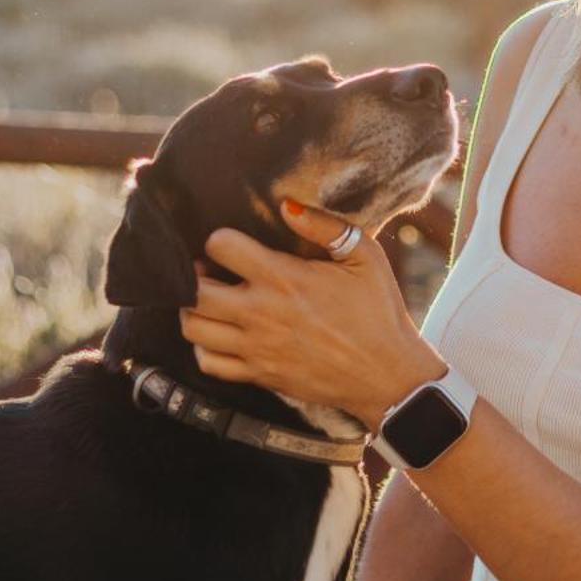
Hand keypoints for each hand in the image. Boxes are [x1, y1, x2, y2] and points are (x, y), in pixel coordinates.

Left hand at [179, 201, 446, 427]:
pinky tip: (219, 335)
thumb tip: (286, 205)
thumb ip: (325, 227)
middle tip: (208, 271)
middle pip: (194, 291)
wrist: (387, 375)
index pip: (221, 246)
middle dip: (192, 275)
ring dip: (193, 310)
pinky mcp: (259, 375)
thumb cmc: (378, 312)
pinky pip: (208, 364)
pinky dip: (203, 349)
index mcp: (284, 278)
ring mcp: (256, 348)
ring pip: (193, 329)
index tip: (230, 243)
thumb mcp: (365, 257)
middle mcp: (261, 313)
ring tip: (210, 301)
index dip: (219, 239)